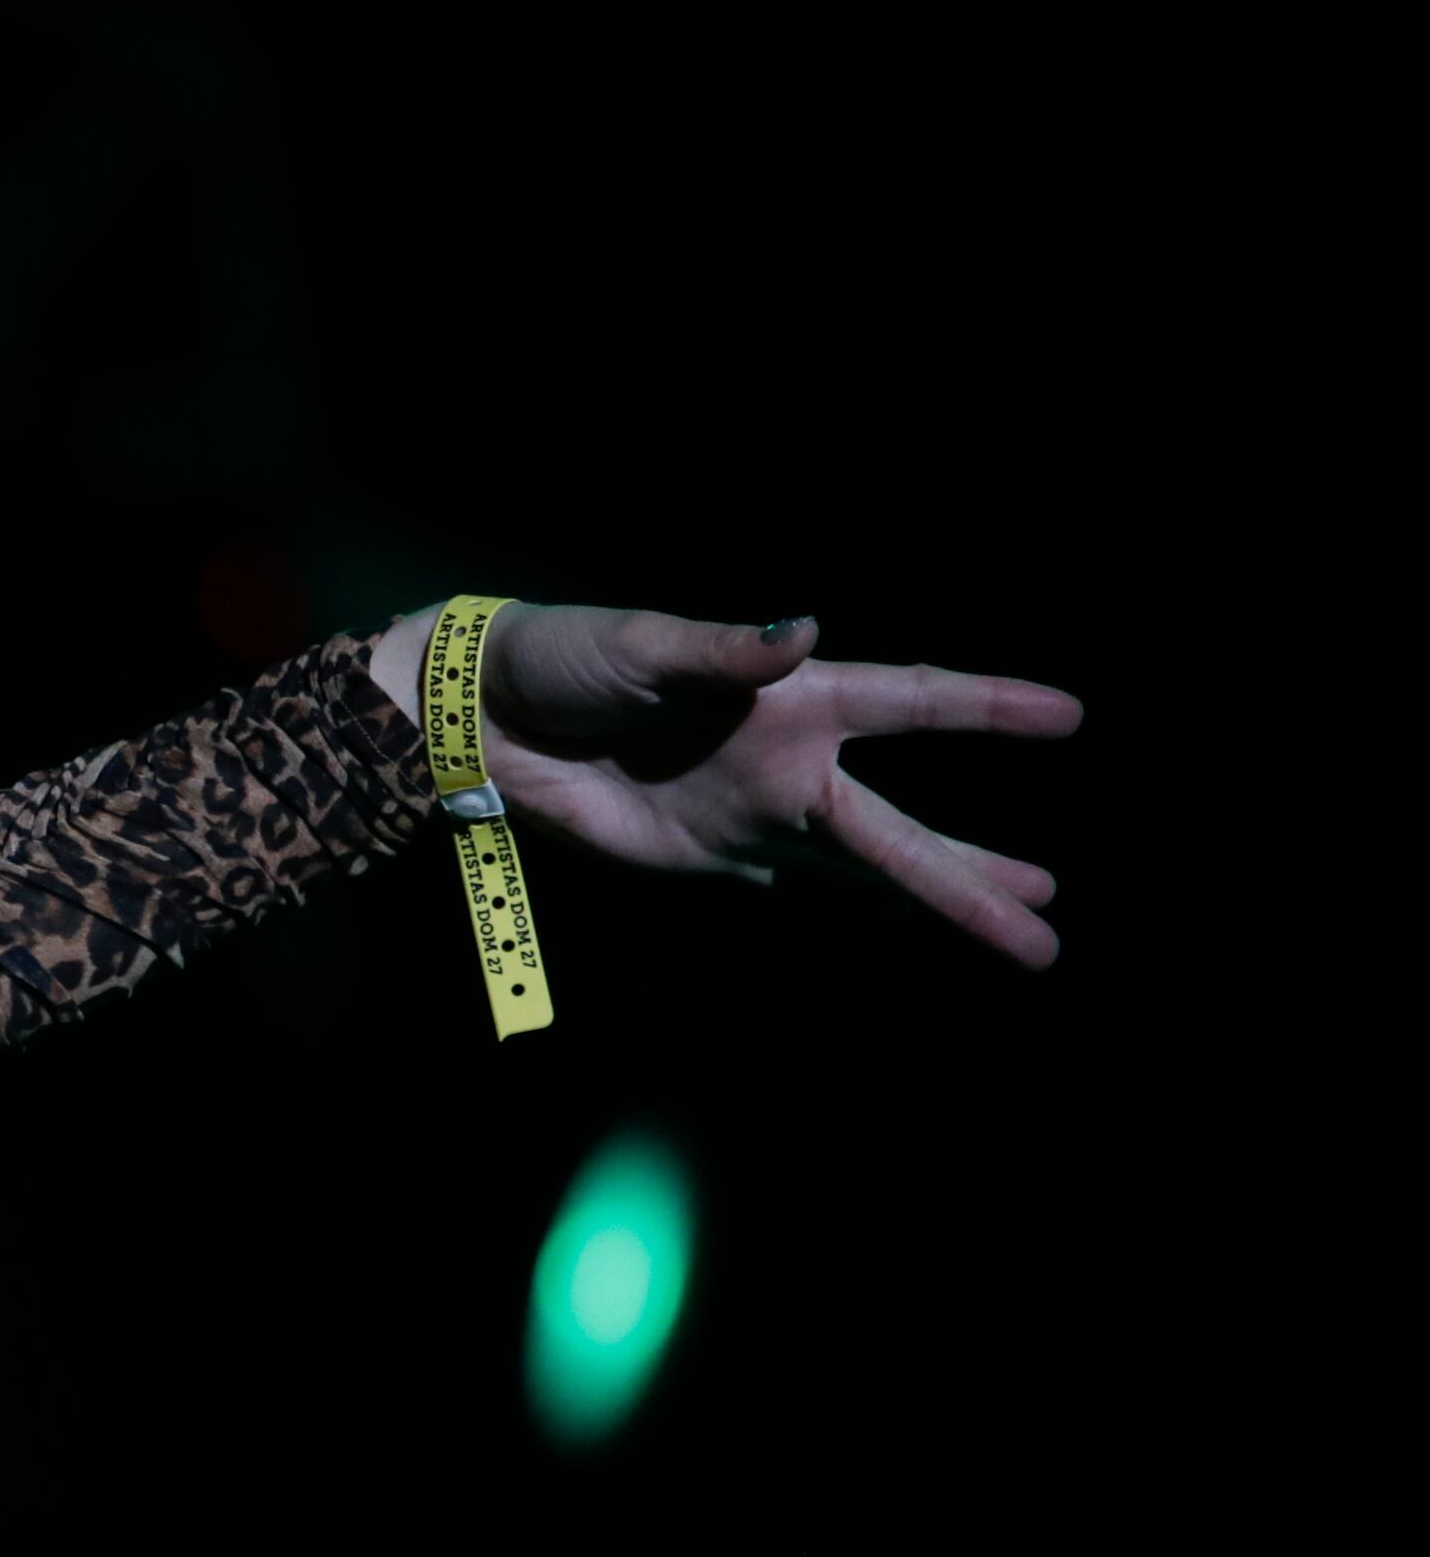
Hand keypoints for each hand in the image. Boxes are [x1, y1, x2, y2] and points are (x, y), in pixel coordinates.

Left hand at [376, 604, 1083, 966]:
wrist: (486, 718)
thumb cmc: (565, 659)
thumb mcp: (642, 646)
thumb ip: (725, 648)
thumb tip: (803, 627)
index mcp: (789, 696)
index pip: (910, 699)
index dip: (988, 706)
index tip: (1070, 715)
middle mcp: (789, 761)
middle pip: (899, 828)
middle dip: (970, 875)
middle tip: (1050, 911)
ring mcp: (754, 816)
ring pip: (867, 872)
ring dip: (940, 900)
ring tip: (1025, 929)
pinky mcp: (709, 859)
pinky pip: (797, 893)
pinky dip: (855, 913)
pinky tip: (909, 926)